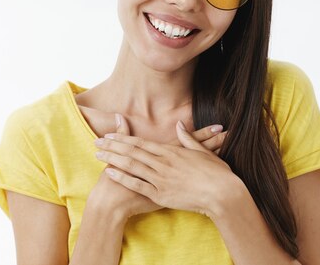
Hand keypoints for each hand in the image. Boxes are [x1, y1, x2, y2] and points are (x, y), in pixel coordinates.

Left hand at [94, 120, 234, 216]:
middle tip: (96, 141)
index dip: (124, 138)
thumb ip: (187, 138)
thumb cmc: (216, 173)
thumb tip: (179, 124)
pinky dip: (122, 178)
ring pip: (131, 166)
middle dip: (112, 146)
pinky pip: (137, 185)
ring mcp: (161, 179)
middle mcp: (163, 163)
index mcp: (172, 151)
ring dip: (113, 159)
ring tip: (97, 154)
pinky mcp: (161, 194)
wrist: (223, 194)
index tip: (110, 134)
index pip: (142, 142)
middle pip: (132, 152)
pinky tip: (109, 172)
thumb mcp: (202, 151)